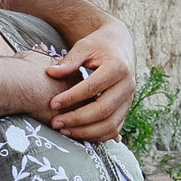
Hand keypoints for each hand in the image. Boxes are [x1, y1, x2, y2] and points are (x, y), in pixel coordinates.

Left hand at [45, 20, 136, 140]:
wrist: (120, 45)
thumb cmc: (99, 45)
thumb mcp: (84, 47)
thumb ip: (69, 61)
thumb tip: (51, 73)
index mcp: (118, 67)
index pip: (93, 88)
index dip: (72, 98)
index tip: (52, 103)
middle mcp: (128, 85)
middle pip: (103, 110)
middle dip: (77, 119)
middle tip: (55, 123)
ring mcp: (129, 99)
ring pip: (110, 125)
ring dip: (86, 132)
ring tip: (64, 131)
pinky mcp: (126, 109)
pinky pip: (114, 129)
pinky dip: (96, 136)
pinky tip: (77, 133)